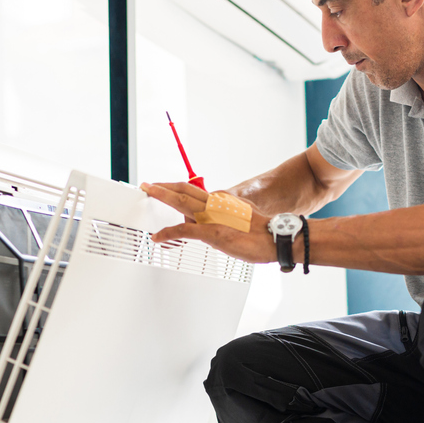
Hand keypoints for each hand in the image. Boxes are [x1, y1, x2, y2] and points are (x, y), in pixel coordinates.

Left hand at [140, 182, 275, 263]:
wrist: (276, 238)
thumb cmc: (264, 234)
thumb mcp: (243, 221)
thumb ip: (227, 220)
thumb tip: (219, 226)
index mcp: (223, 202)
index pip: (196, 192)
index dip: (179, 189)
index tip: (168, 188)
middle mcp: (215, 205)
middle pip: (184, 190)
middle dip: (164, 186)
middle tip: (148, 184)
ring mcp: (212, 218)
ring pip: (180, 202)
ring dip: (161, 196)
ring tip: (148, 193)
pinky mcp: (210, 232)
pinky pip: (182, 231)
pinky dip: (167, 233)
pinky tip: (158, 237)